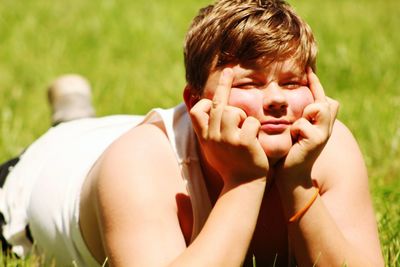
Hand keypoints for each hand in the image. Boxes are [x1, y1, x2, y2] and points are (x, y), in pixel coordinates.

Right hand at [189, 68, 268, 185]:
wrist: (243, 184)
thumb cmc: (230, 165)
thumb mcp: (212, 148)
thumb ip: (208, 130)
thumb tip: (202, 111)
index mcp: (205, 136)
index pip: (197, 110)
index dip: (204, 100)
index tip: (211, 92)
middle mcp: (213, 136)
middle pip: (217, 104)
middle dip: (224, 83)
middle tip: (229, 70)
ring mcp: (227, 139)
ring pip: (234, 111)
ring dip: (243, 116)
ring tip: (244, 128)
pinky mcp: (243, 142)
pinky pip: (252, 122)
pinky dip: (255, 127)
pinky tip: (254, 139)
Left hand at [275, 68, 338, 185]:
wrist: (290, 173)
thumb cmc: (288, 150)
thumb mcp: (294, 130)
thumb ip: (298, 115)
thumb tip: (286, 95)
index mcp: (322, 122)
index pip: (323, 96)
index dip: (315, 82)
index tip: (307, 68)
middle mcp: (327, 126)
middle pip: (325, 100)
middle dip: (313, 99)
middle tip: (300, 112)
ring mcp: (324, 133)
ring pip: (318, 107)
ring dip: (304, 114)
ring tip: (298, 129)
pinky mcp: (316, 140)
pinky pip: (302, 123)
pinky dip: (295, 130)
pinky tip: (294, 140)